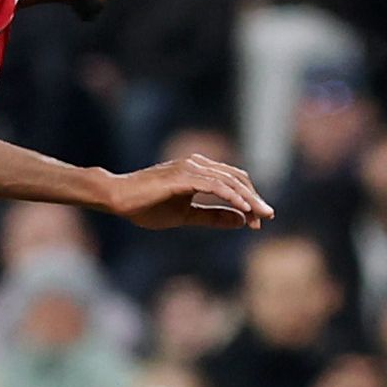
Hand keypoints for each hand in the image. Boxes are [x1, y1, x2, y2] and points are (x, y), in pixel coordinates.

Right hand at [103, 155, 272, 229]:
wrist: (119, 198)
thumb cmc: (147, 206)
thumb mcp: (186, 215)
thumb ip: (213, 216)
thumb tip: (241, 221)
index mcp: (199, 171)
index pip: (233, 181)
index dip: (249, 200)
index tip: (258, 221)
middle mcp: (198, 164)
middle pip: (237, 179)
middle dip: (254, 199)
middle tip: (268, 217)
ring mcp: (190, 168)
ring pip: (229, 181)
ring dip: (248, 199)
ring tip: (260, 215)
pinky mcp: (183, 176)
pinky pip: (214, 185)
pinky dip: (231, 197)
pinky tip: (244, 209)